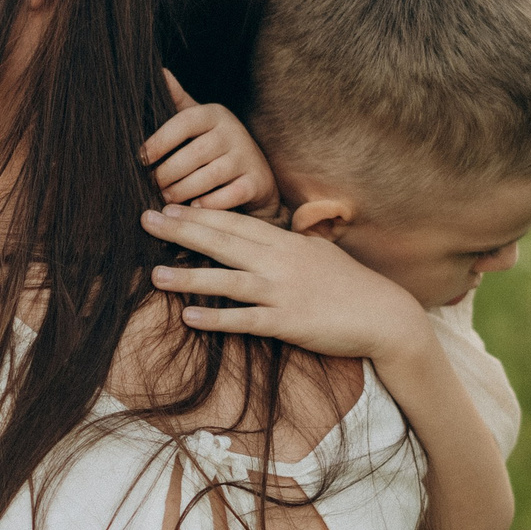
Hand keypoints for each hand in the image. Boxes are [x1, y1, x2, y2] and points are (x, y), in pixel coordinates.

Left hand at [139, 70, 278, 214]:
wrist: (256, 177)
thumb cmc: (217, 147)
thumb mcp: (200, 122)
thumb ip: (178, 101)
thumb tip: (158, 71)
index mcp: (215, 114)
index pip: (184, 122)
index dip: (160, 140)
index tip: (141, 158)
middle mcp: (233, 132)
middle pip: (194, 154)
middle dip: (167, 174)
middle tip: (152, 186)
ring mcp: (247, 157)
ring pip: (209, 177)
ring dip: (182, 191)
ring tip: (166, 198)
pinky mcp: (256, 182)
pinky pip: (227, 196)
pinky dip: (207, 204)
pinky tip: (193, 208)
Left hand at [142, 204, 431, 364]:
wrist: (384, 315)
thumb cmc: (350, 284)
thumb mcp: (319, 250)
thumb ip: (292, 239)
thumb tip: (276, 227)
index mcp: (286, 242)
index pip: (235, 222)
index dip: (199, 213)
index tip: (168, 206)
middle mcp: (281, 262)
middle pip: (223, 242)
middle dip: (182, 230)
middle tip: (146, 220)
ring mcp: (283, 292)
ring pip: (227, 281)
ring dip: (189, 277)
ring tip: (155, 274)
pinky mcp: (288, 323)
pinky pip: (245, 320)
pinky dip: (216, 319)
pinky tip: (189, 317)